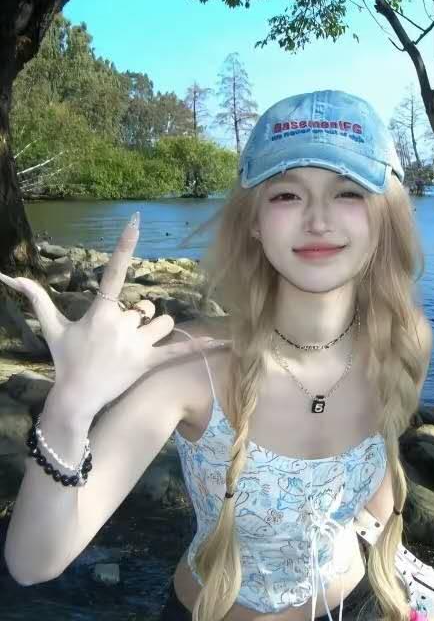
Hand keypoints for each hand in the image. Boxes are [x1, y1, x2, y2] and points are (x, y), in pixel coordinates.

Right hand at [0, 217, 216, 415]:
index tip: (136, 220)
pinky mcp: (149, 364)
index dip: (124, 245)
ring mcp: (137, 345)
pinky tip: (226, 341)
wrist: (76, 399)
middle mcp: (121, 324)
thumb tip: (8, 277)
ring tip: (137, 347)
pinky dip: (202, 347)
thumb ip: (36, 299)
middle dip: (138, 319)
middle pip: (145, 308)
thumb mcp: (52, 328)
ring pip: (163, 323)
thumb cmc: (65, 361)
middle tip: (118, 341)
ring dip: (156, 330)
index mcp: (100, 311)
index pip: (114, 271)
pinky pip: (179, 351)